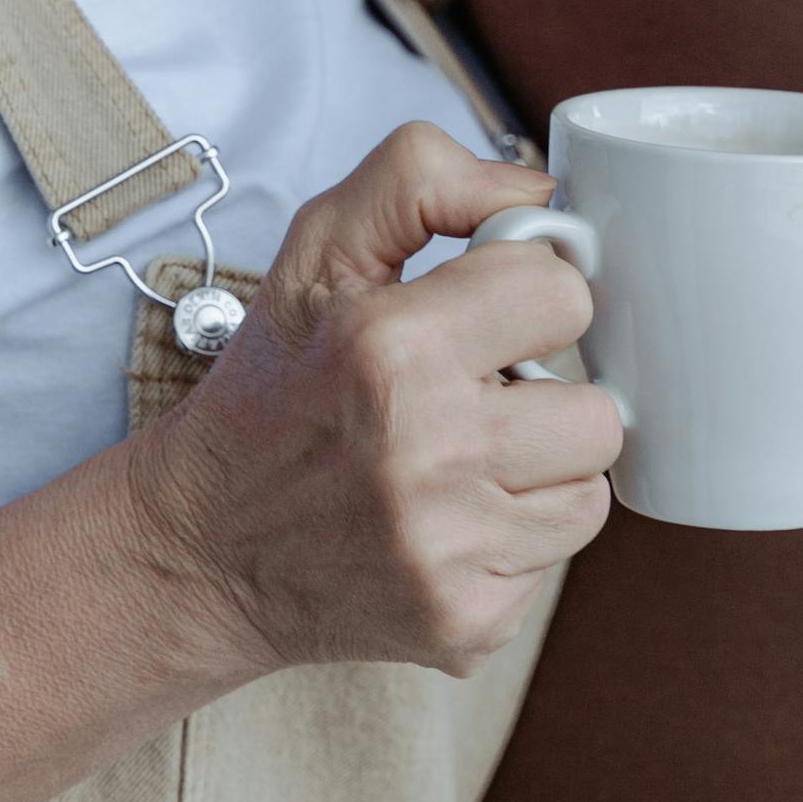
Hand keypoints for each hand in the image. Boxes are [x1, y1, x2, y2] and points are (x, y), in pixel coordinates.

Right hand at [123, 123, 619, 679]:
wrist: (202, 549)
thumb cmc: (275, 388)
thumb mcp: (316, 251)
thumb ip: (423, 180)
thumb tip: (543, 196)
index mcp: (390, 347)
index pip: (564, 292)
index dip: (526, 298)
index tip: (483, 318)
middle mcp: (425, 452)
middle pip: (600, 410)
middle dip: (545, 398)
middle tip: (474, 399)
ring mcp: (448, 550)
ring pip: (591, 491)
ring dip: (542, 473)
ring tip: (463, 462)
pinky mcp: (466, 621)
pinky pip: (555, 564)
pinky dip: (512, 541)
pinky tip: (445, 524)